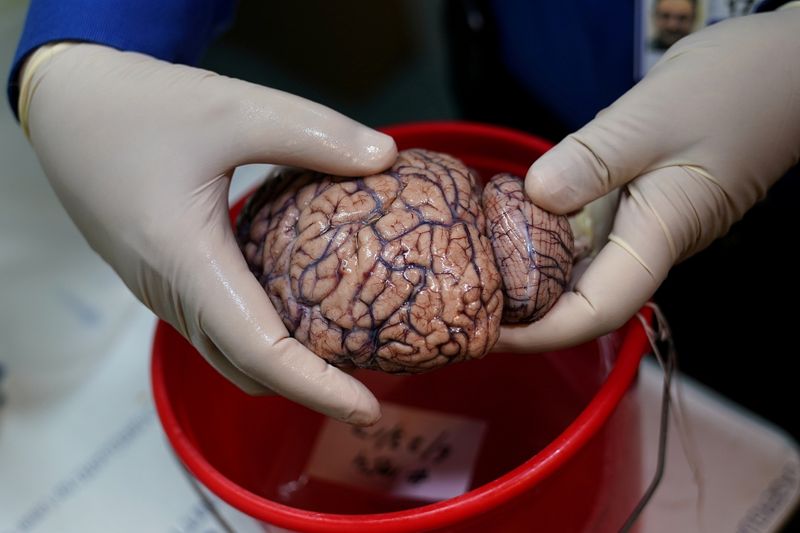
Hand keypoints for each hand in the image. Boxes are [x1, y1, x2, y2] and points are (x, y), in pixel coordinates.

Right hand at [22, 43, 396, 424]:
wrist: (67, 104)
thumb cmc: (136, 106)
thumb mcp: (233, 108)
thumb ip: (313, 134)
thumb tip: (386, 156)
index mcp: (187, 264)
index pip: (260, 353)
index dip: (319, 388)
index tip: (368, 409)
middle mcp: (173, 292)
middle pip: (247, 367)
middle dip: (310, 386)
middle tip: (372, 373)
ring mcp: (164, 289)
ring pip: (230, 350)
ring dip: (285, 362)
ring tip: (344, 343)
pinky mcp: (166, 275)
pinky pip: (218, 323)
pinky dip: (263, 332)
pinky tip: (299, 300)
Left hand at [497, 9, 799, 351]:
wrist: (784, 70)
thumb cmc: (735, 90)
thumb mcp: (653, 119)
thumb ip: (593, 161)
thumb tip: (535, 196)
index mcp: (657, 237)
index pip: (594, 311)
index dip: (539, 332)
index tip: (488, 330)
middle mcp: (648, 242)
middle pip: (581, 299)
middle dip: (524, 312)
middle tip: (466, 303)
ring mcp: (643, 223)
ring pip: (581, 266)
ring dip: (531, 275)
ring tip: (477, 272)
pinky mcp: (636, 200)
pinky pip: (586, 231)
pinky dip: (546, 234)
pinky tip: (512, 224)